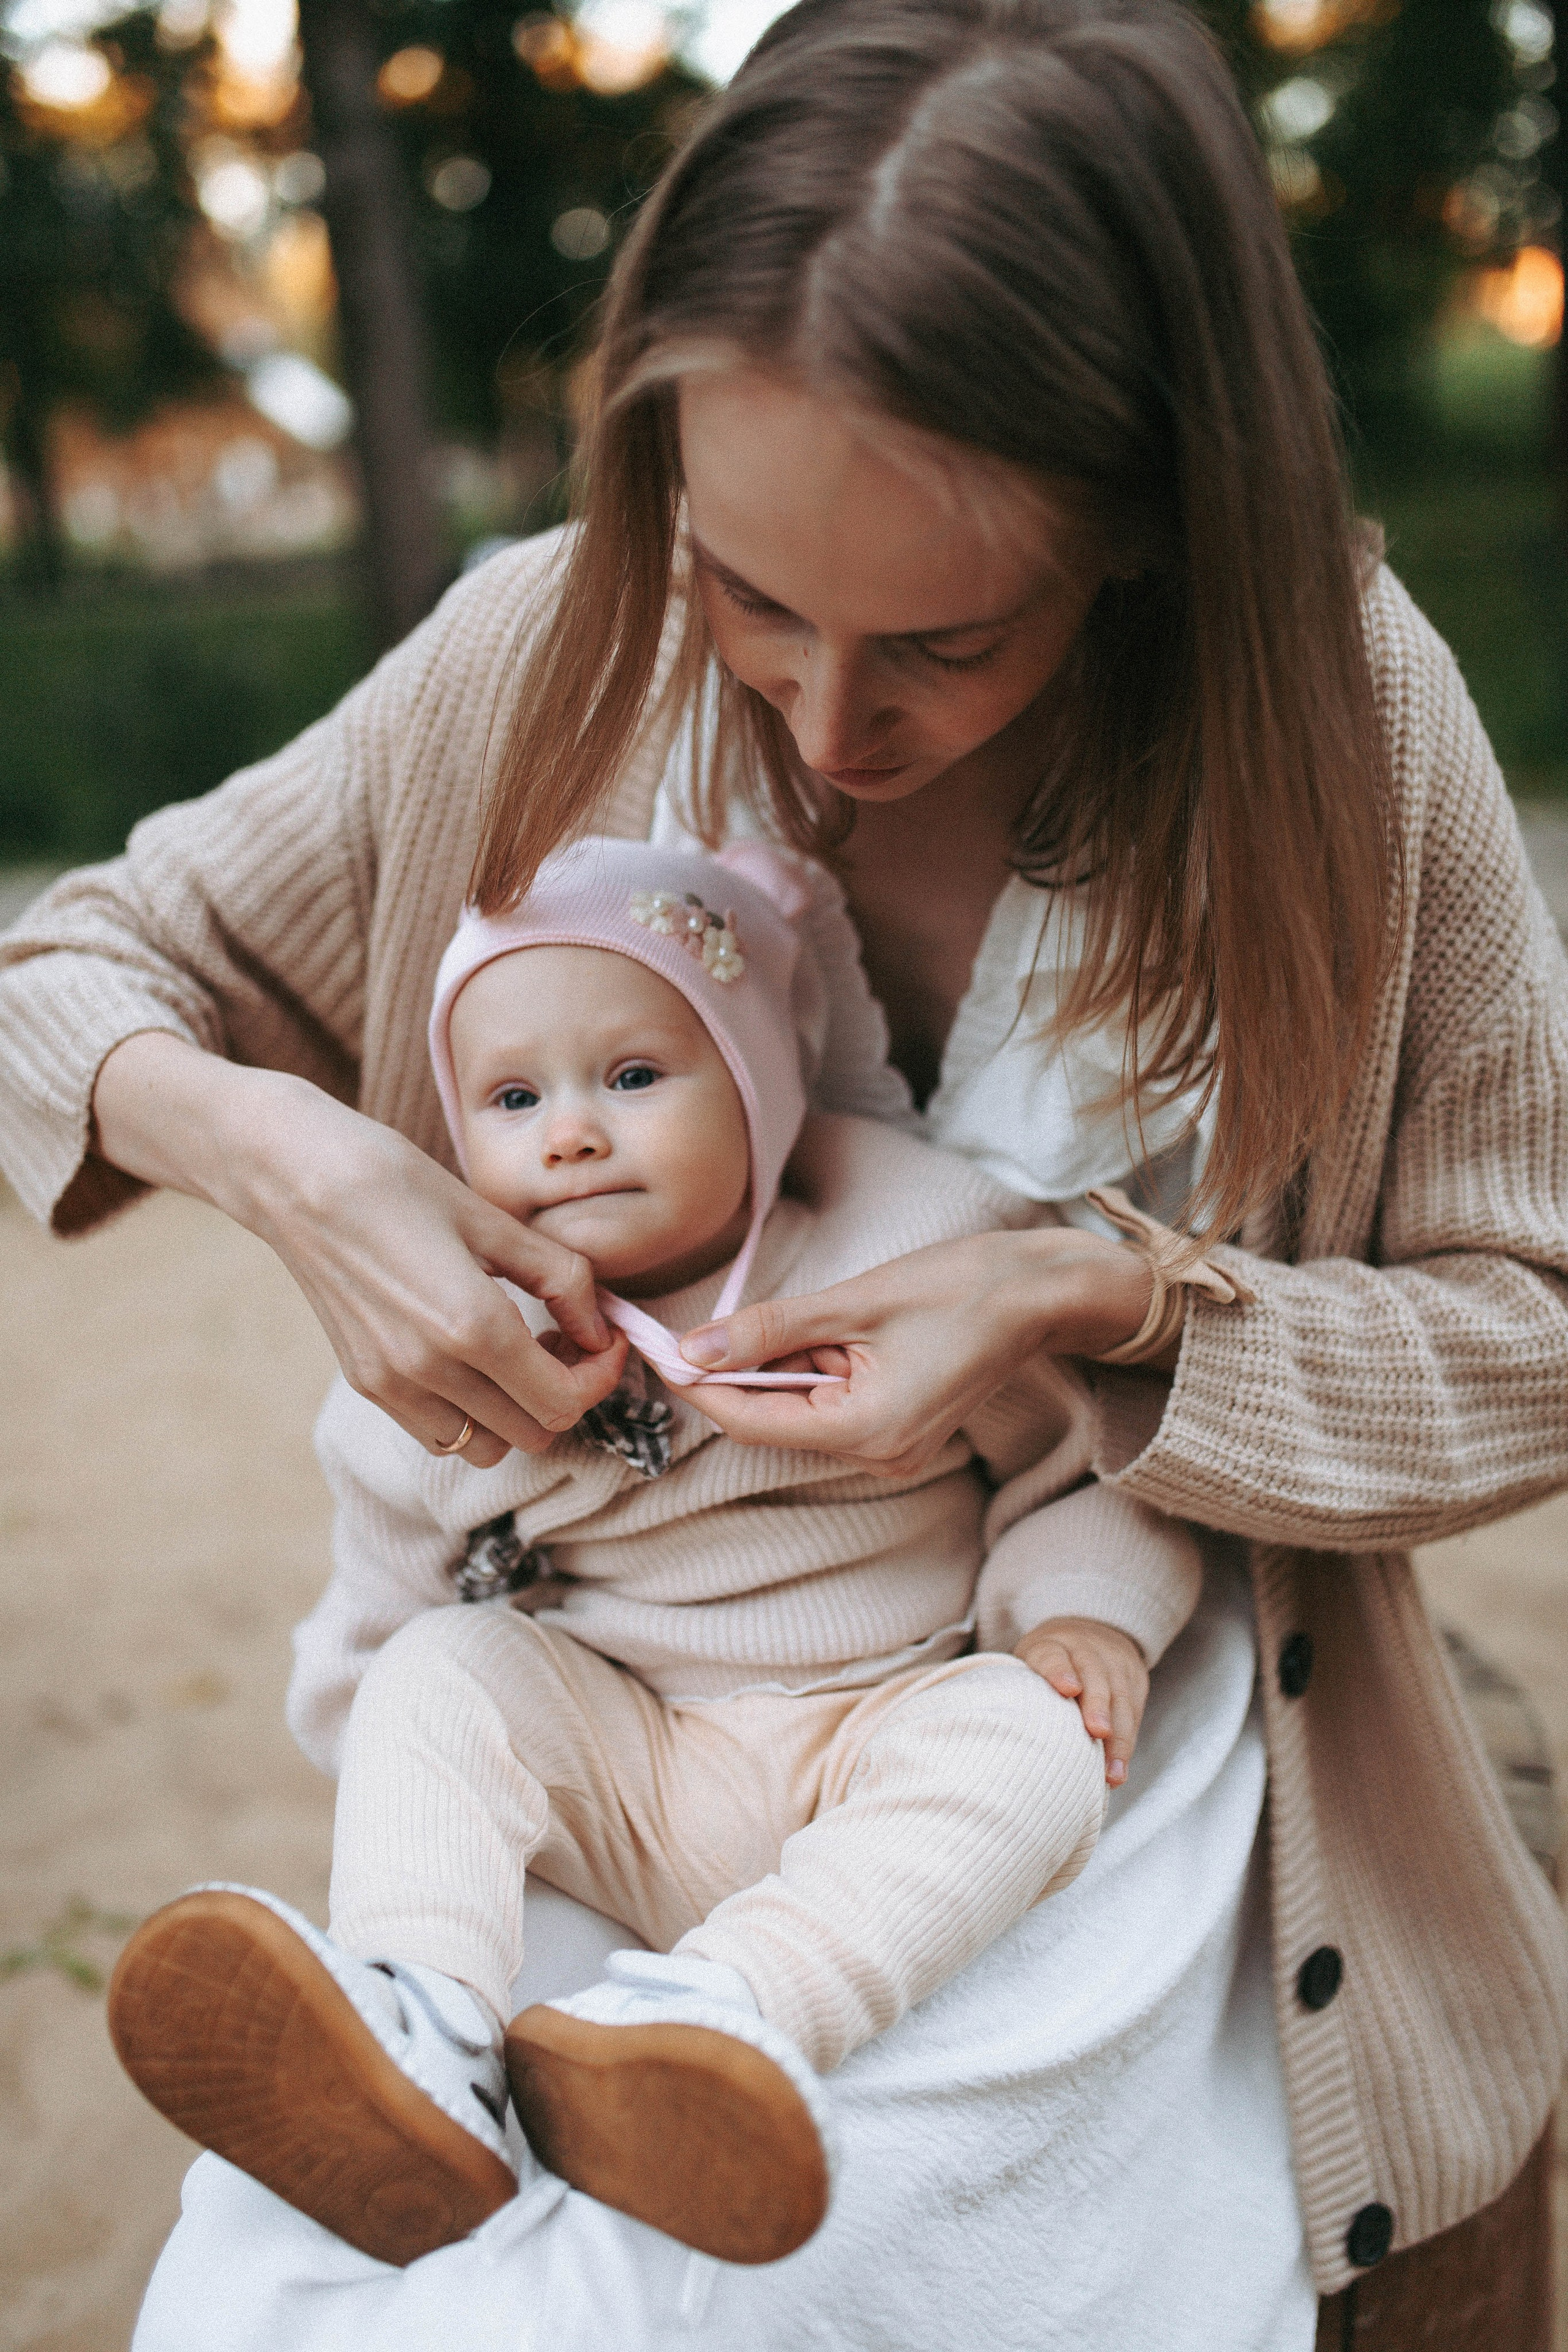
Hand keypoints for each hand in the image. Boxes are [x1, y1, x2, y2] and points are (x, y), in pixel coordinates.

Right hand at [92, 1036, 626, 1465]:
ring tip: (517, 1354)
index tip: (605, 1340)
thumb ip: (562, 1278)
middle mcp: (430, 1369)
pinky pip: (439, 1435)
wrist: (296, 1177)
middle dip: (566, 1392)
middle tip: (565, 1339)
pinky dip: (470, 1415)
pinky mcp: (366, 1385)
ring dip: (517, 1413)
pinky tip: (470, 1361)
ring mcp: (392, 1385)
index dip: (602, 1376)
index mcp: (472, 1325)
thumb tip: (601, 1330)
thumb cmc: (398, 1182)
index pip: (564, 1400)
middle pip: (534, 1432)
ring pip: (487, 1447)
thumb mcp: (493, 1219)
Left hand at [675, 1225, 1153, 1474]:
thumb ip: (768, 1330)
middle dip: (749, 1365)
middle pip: (774, 1416)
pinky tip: (847, 1328)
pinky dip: (820, 1364)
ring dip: (791, 1359)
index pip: (749, 1421)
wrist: (1041, 1291)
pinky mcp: (899, 1426)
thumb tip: (692, 1350)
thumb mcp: (853, 1301)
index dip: (699, 1382)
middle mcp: (878, 1454)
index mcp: (866, 1432)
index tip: (658, 1345)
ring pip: (801, 1405)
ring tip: (838, 1312)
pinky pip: (833, 1400)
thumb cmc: (961, 1289)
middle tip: (734, 1310)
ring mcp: (891, 1445)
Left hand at [1015, 1616, 1149, 1786]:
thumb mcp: (1030, 1664)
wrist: (1090, 1633)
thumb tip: (1005, 1736)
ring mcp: (1114, 1663)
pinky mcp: (1135, 1679)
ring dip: (1118, 1737)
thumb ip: (1022, 1691)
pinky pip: (1133, 1712)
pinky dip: (1127, 1742)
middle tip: (1098, 1731)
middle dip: (1097, 1703)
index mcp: (1051, 1644)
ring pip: (1120, 1697)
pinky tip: (1118, 1770)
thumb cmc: (1048, 1664)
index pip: (1052, 1654)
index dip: (1059, 1670)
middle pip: (1093, 1674)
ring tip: (1112, 1772)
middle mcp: (1085, 1649)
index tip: (1067, 1689)